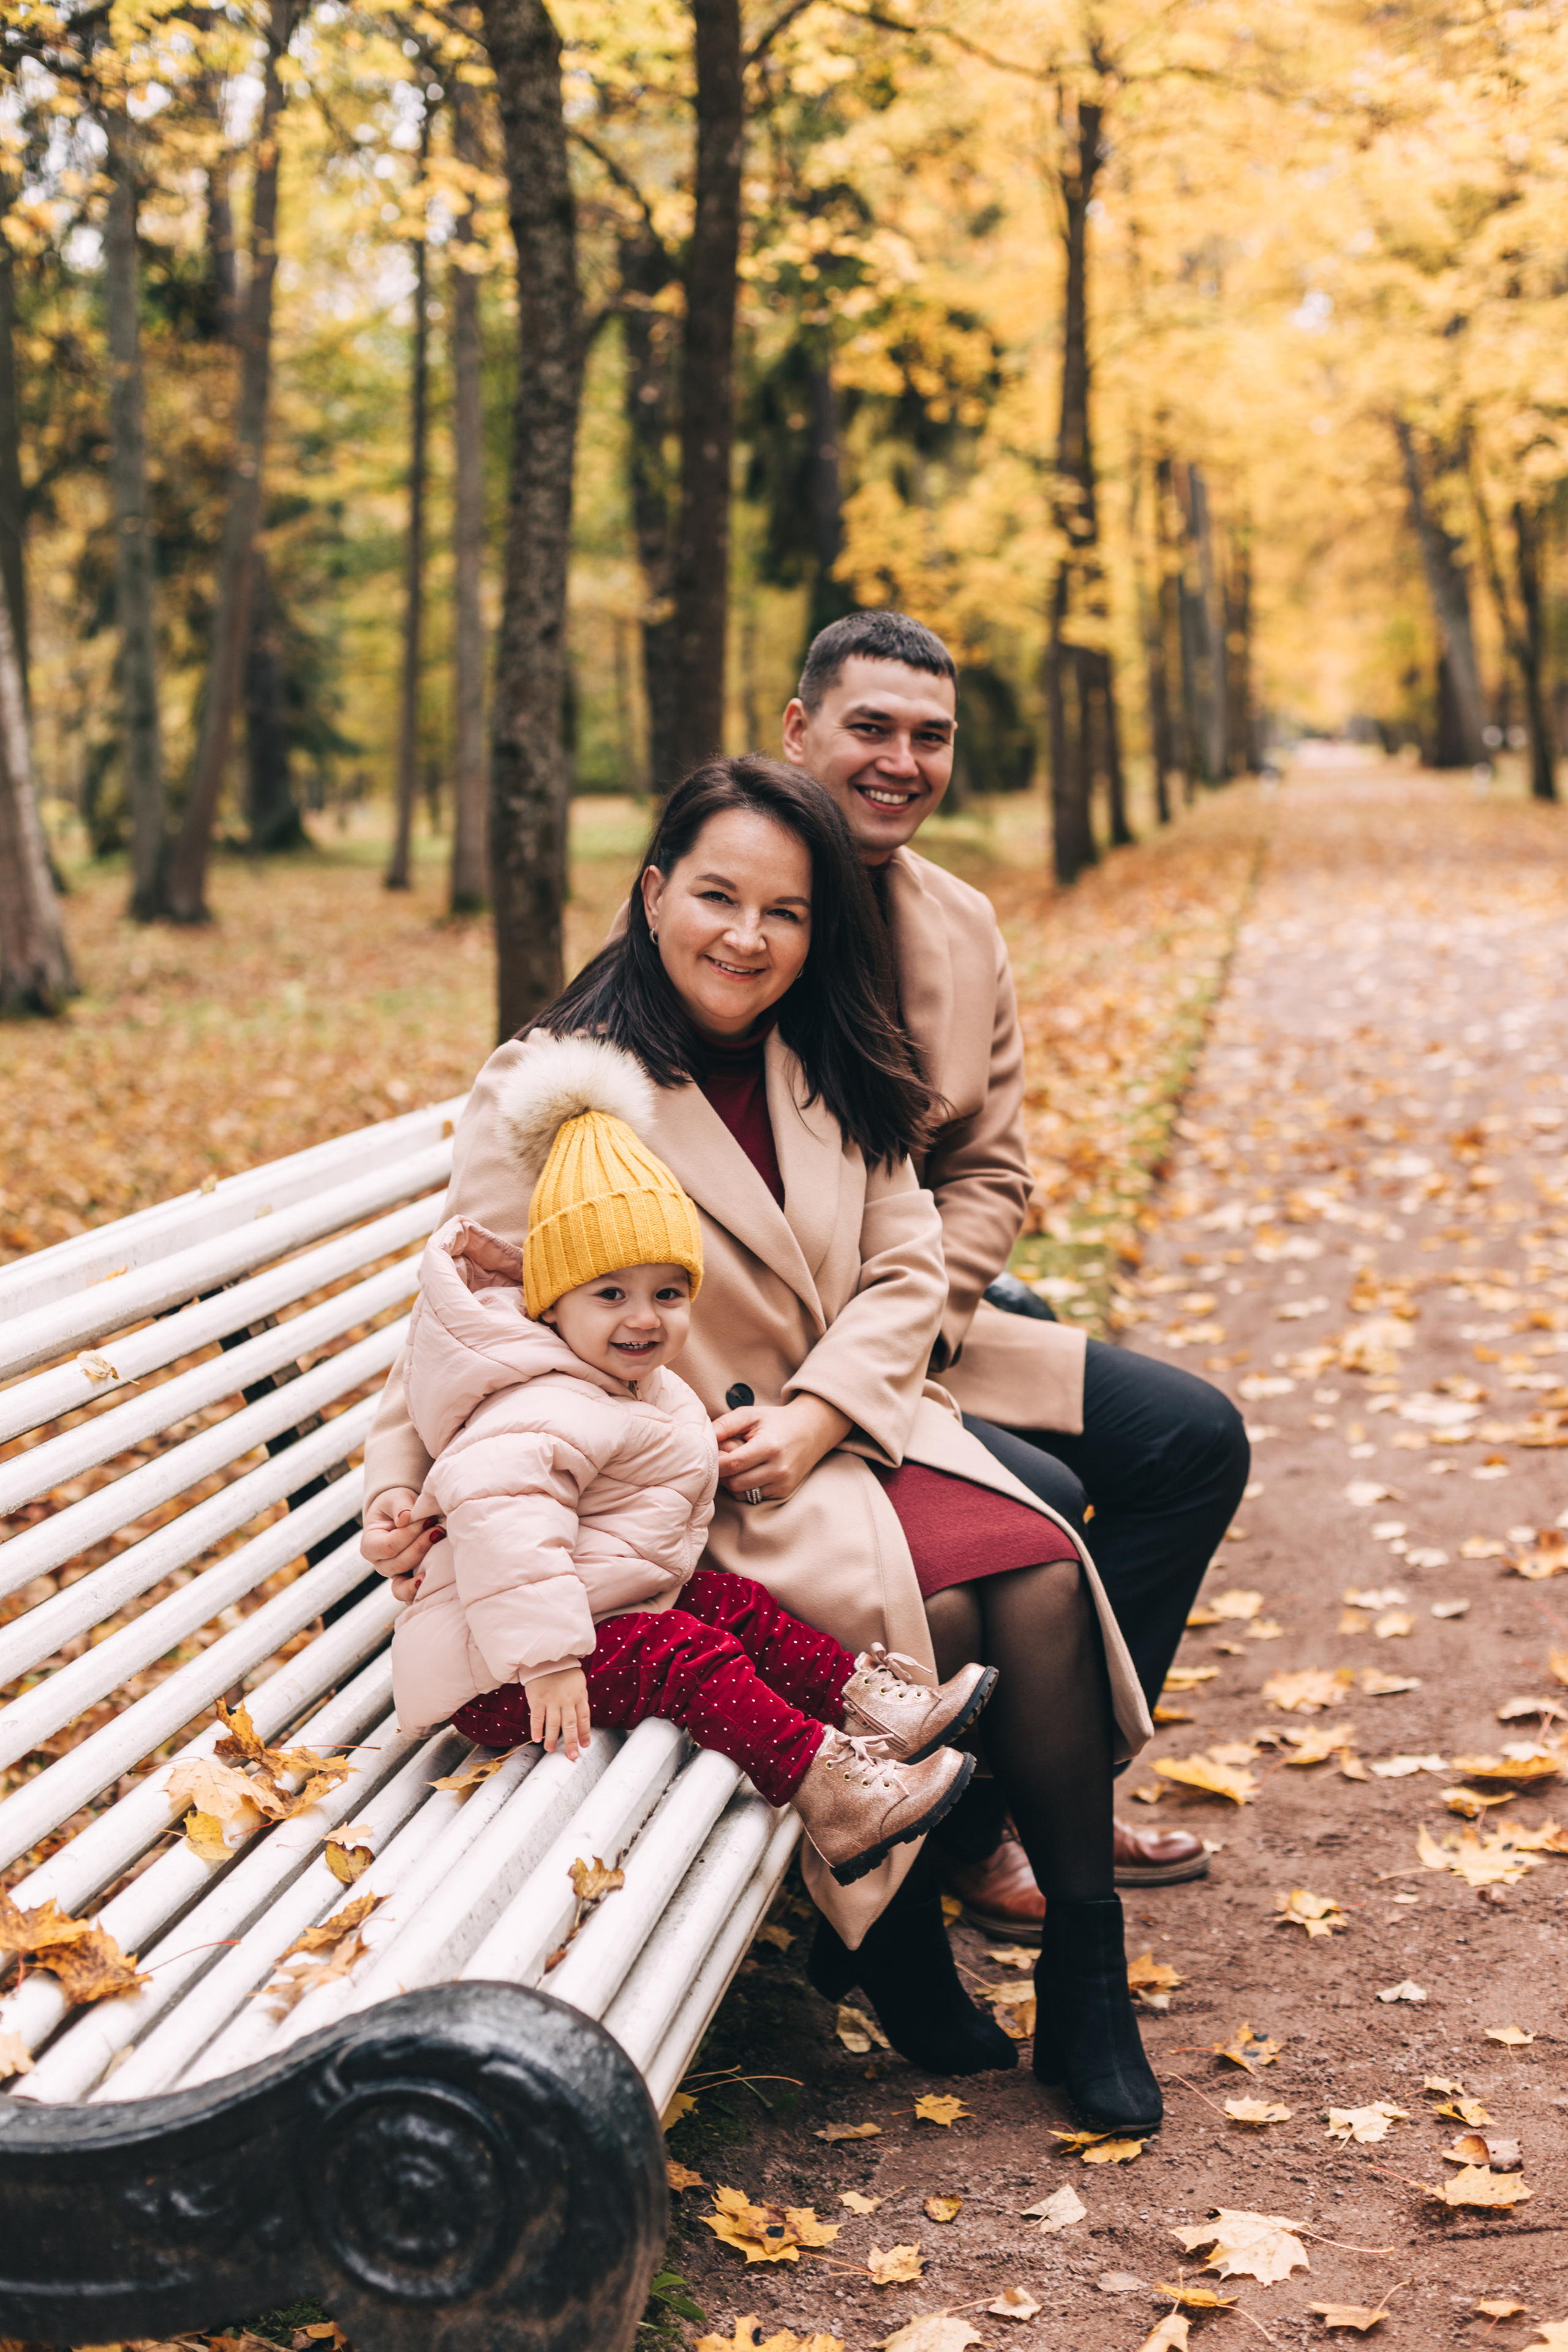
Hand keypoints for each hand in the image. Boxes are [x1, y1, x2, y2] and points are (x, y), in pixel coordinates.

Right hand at [361, 1488, 443, 1601]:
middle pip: (398, 1563)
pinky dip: (416, 1592)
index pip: (389, 1546)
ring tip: (438, 1553)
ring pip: (403, 1581)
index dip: (409, 1534)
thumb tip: (405, 1517)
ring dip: (422, 1567)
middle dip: (420, 1546)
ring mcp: (393, 1574)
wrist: (402, 1514)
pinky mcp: (406, 1579)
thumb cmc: (396, 1505)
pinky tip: (429, 1584)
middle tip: (438, 1529)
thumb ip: (399, 1506)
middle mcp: (379, 1563)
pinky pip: (408, 1594)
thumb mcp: (395, 1499)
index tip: (429, 1520)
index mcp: (370, 1544)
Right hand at [526, 1667, 591, 1760]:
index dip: (584, 1733)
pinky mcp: (538, 1699)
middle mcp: (567, 1700)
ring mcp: (552, 1700)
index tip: (584, 1746)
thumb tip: (581, 1721)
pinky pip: (538, 1717)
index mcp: (579, 1696)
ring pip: (554, 1723)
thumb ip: (579, 1700)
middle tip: (572, 1756)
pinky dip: (537, 1729)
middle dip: (571, 1742)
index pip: (583, 1718)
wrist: (546, 1658)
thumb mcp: (578, 1684)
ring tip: (550, 1750)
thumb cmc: (563, 1673)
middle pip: (570, 1724)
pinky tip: (537, 1739)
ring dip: (552, 1739)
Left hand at [711, 1394, 851, 1504]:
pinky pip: (753, 1496)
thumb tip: (703, 1437)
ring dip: (733, 1481)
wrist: (811, 1430)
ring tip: (739, 1464)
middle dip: (723, 1473)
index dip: (715, 1462)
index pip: (730, 1464)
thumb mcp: (751, 1415)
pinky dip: (746, 1486)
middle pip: (733, 1483)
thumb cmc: (775, 1421)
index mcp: (768, 1446)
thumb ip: (725, 1424)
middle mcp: (777, 1468)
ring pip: (741, 1493)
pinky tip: (751, 1471)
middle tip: (726, 1458)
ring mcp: (782, 1483)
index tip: (711, 1454)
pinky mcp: (783, 1492)